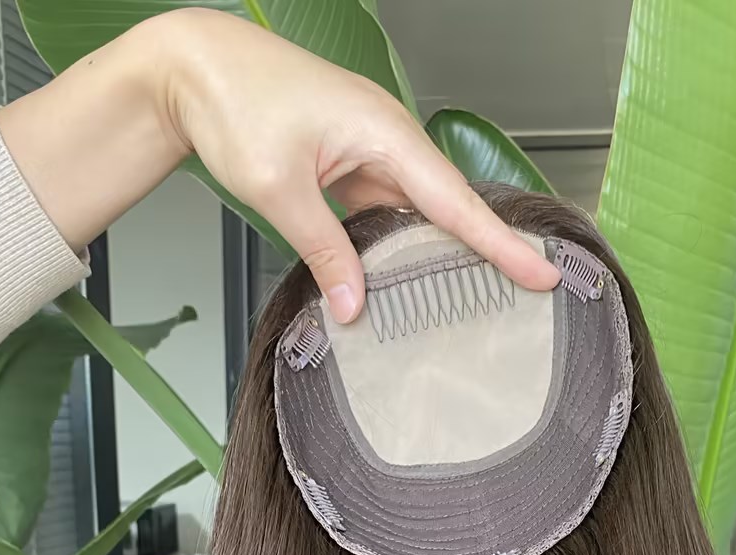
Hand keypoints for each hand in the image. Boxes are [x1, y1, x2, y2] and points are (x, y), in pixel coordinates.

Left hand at [155, 10, 559, 319]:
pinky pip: (385, 206)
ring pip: (415, 209)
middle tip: (521, 295)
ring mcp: (368, 147)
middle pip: (448, 204)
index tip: (542, 273)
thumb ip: (324, 251)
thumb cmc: (235, 104)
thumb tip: (354, 305)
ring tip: (461, 300)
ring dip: (431, 251)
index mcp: (385, 132)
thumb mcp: (279, 190)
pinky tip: (393, 276)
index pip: (458, 200)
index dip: (502, 243)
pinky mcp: (347, 159)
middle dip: (484, 250)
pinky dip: (392, 241)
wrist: (193, 67)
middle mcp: (387, 136)